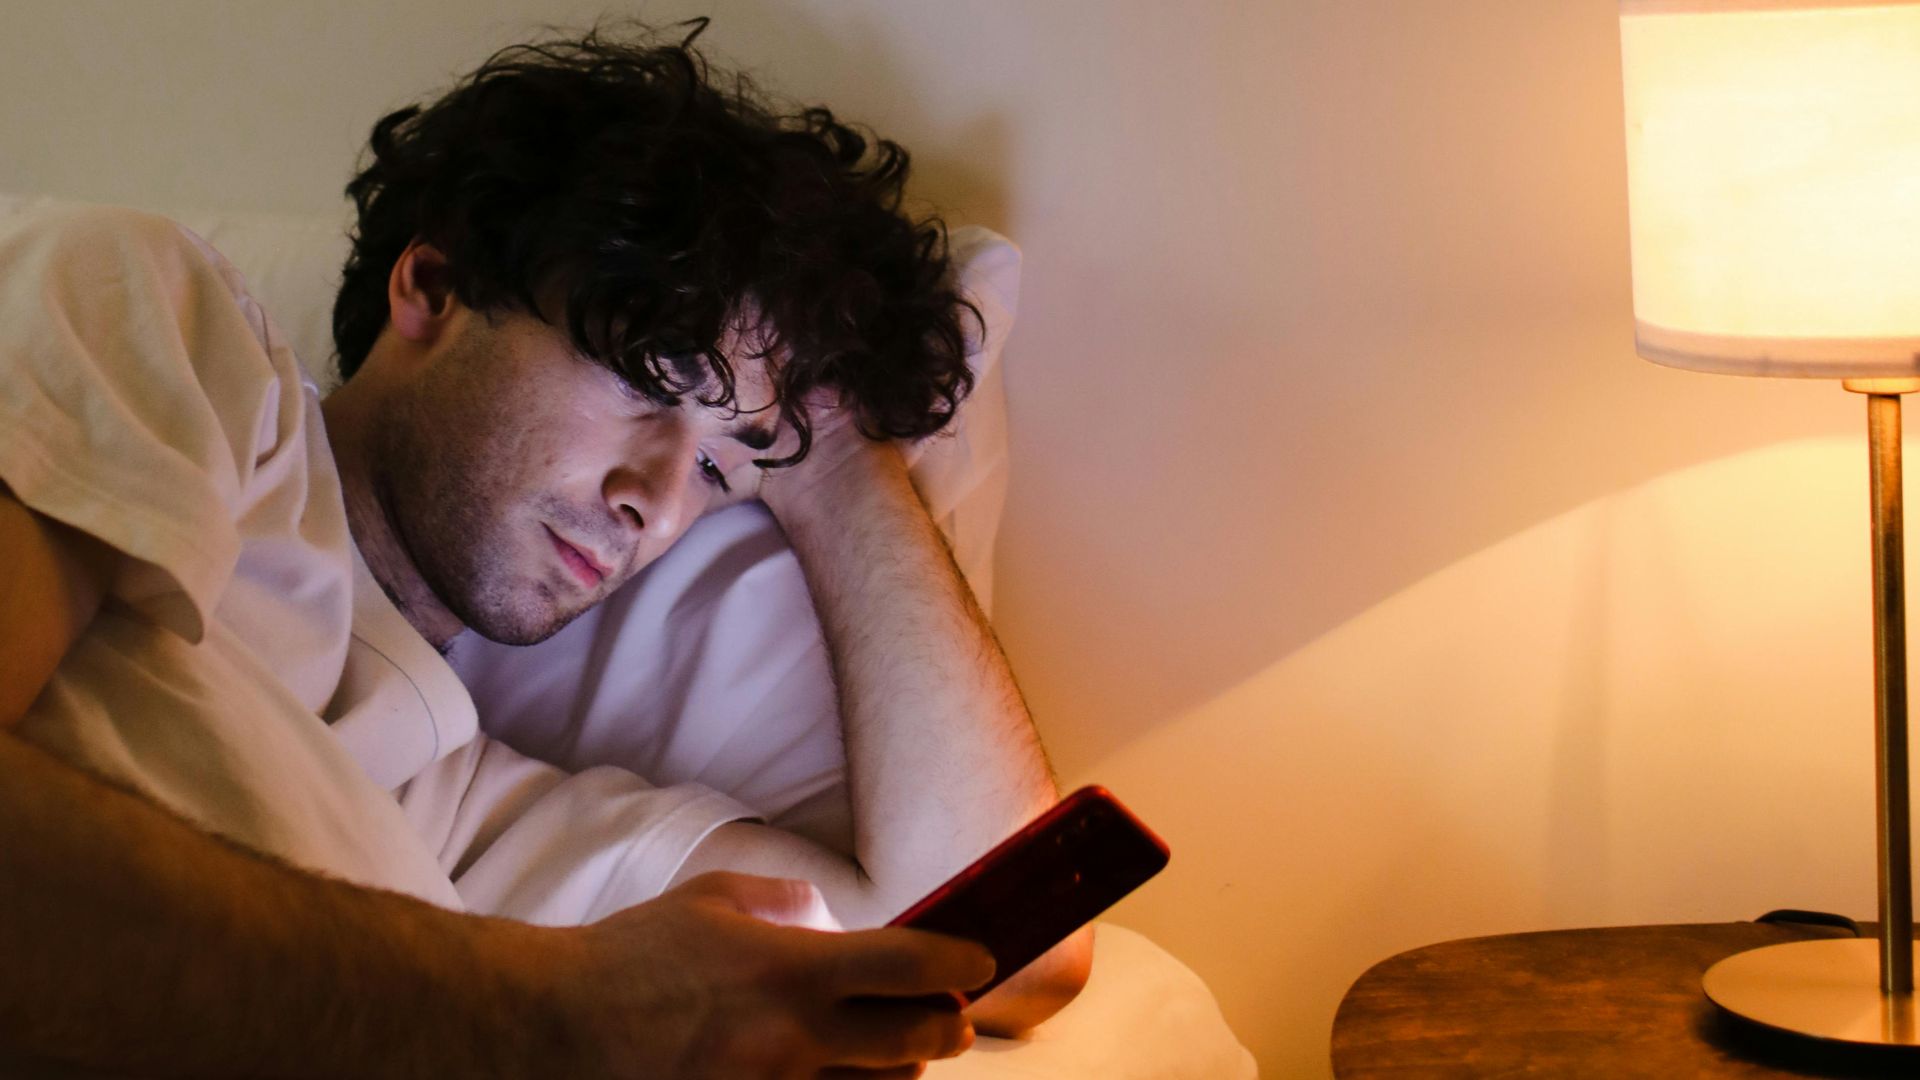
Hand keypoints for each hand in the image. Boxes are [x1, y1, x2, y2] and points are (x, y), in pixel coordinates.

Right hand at [543, 872, 994, 1078]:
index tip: (978, 960)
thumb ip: (784, 904)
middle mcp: (792, 1038)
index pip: (909, 964)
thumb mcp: (712, 900)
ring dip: (898, 1072)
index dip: (958, 962)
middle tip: (949, 1016)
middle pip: (913, 1041)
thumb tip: (831, 919)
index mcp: (790, 968)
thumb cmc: (632, 957)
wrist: (553, 1028)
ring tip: (898, 1054)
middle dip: (944, 1027)